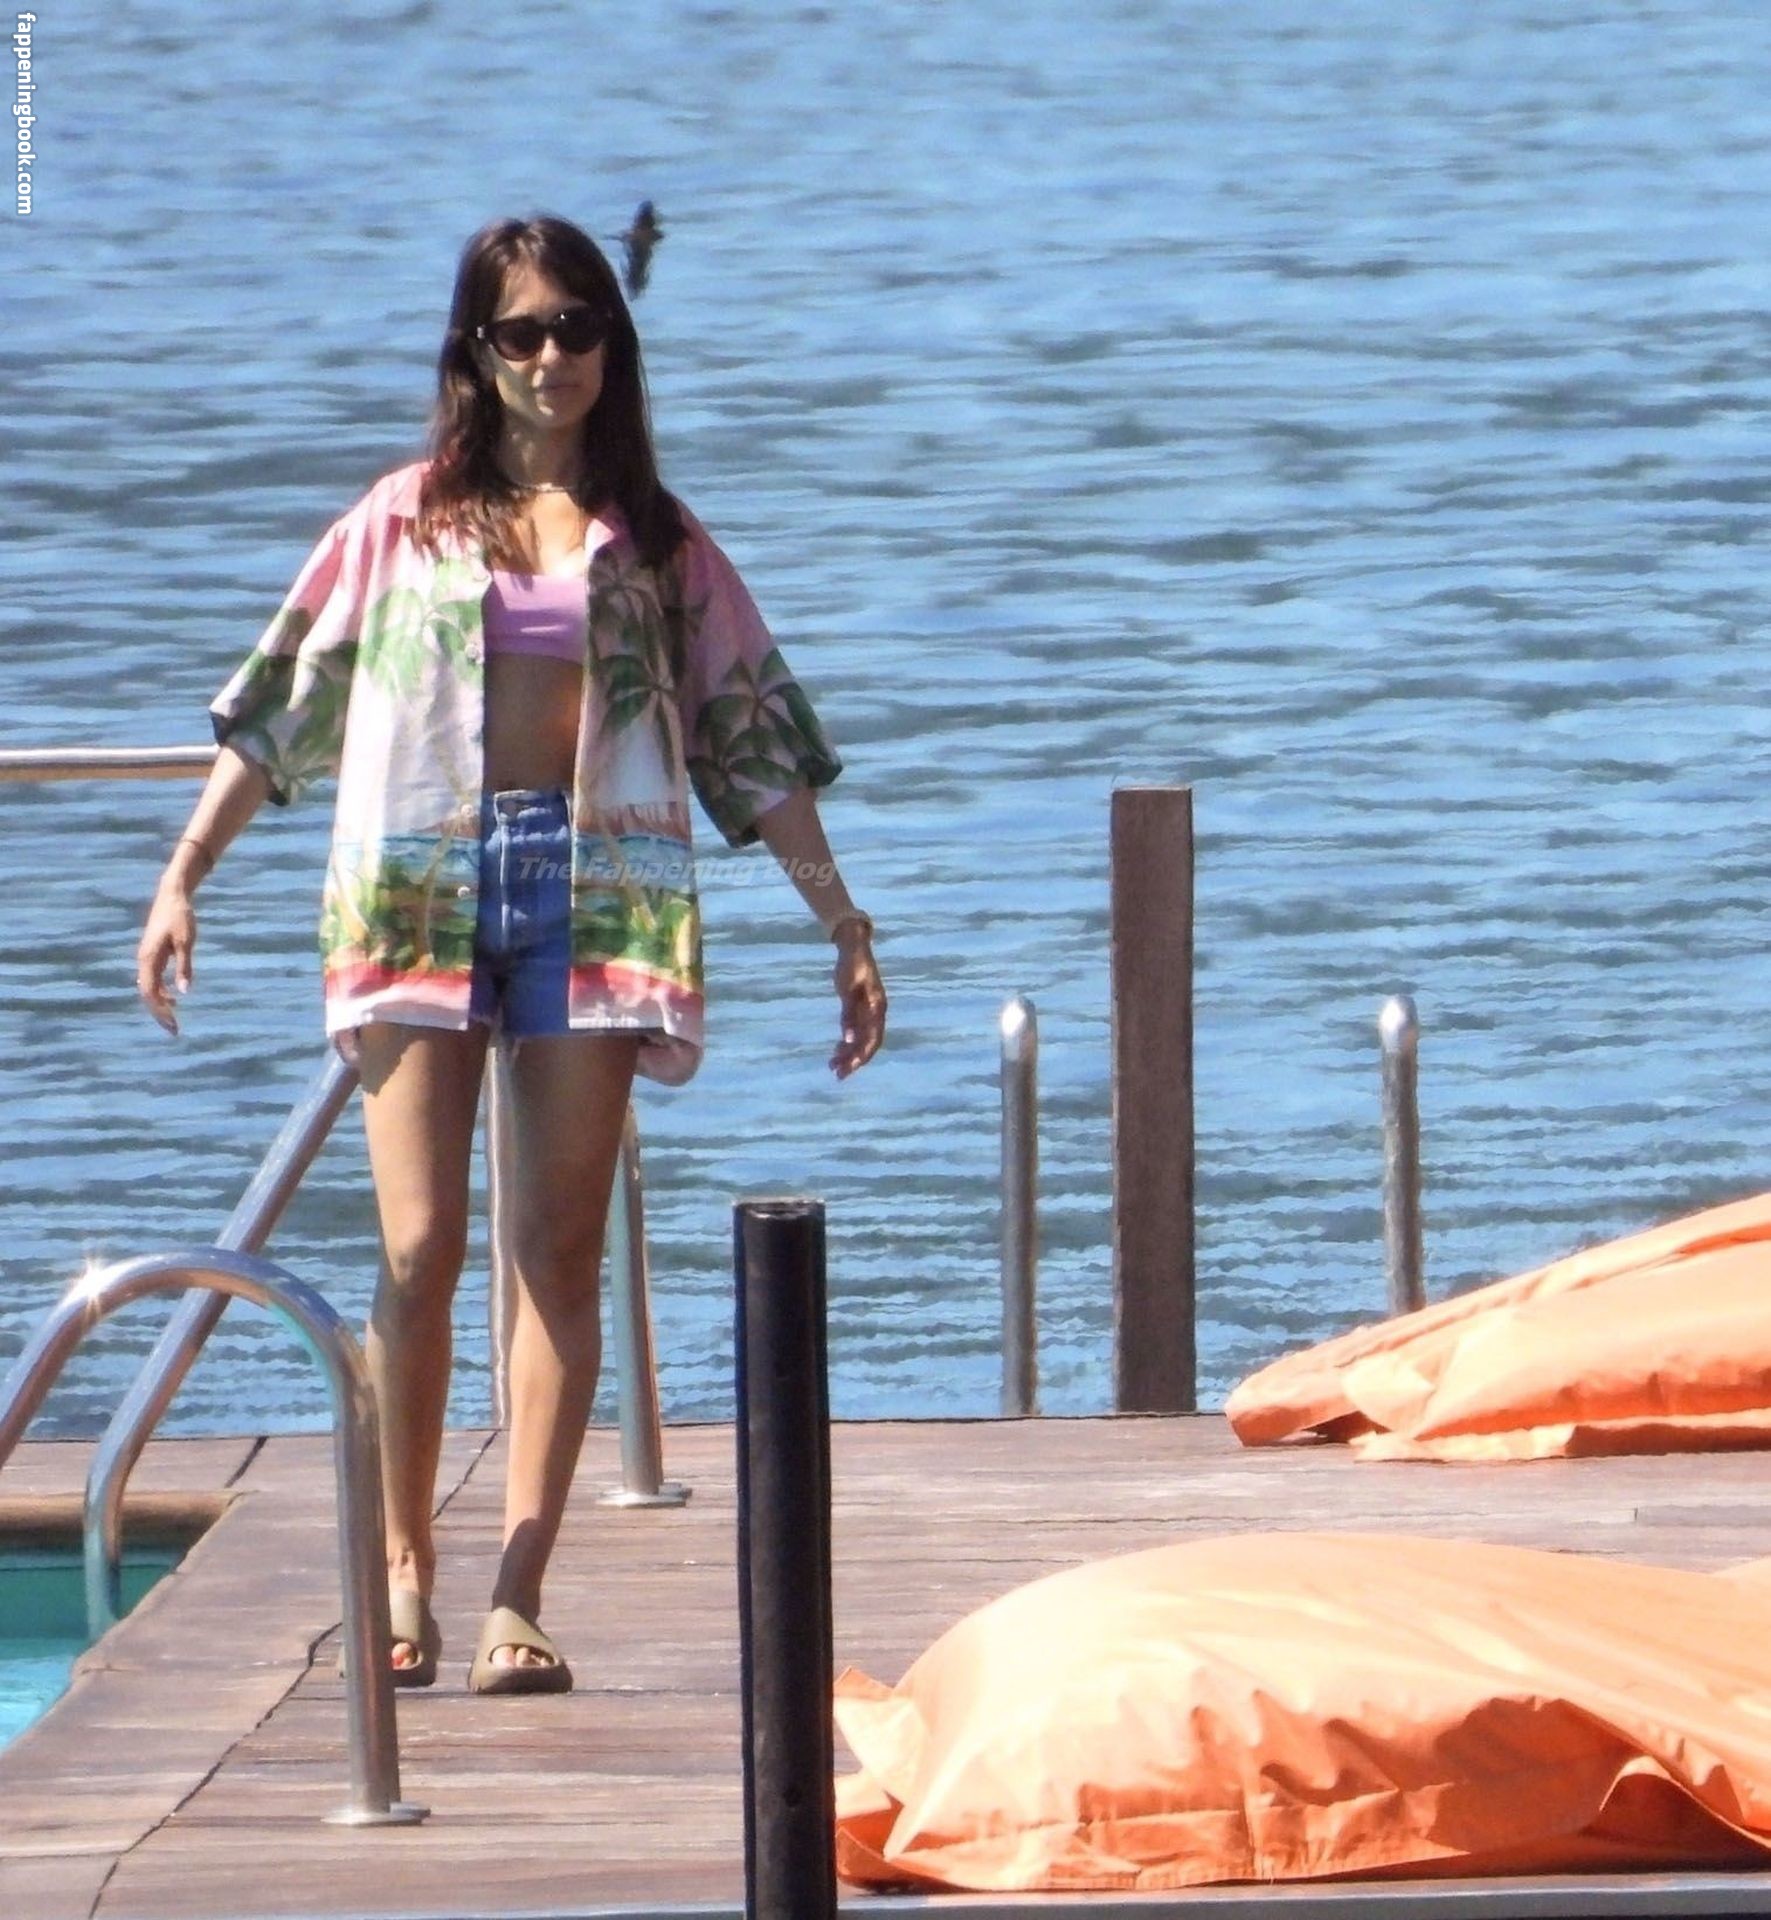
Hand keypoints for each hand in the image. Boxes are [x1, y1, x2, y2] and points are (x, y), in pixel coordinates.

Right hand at [137, 880, 196, 1035]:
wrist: (172, 896)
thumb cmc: (180, 917)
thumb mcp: (186, 942)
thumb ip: (184, 967)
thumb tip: (184, 992)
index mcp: (148, 959)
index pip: (149, 993)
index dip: (159, 1011)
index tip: (173, 1025)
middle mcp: (143, 960)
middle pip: (147, 994)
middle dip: (159, 1013)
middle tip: (174, 1031)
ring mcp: (146, 957)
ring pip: (148, 987)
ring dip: (160, 1004)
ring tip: (174, 1019)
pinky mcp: (152, 954)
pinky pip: (152, 979)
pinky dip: (161, 991)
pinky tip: (174, 998)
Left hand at [831, 929, 884, 1077]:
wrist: (853, 947)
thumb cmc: (851, 964)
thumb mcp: (848, 988)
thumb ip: (848, 1013)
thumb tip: (848, 1039)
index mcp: (877, 1007)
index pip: (872, 1038)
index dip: (862, 1055)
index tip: (849, 1068)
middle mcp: (876, 1013)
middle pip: (868, 1044)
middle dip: (854, 1061)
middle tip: (838, 1075)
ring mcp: (869, 1013)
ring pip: (861, 1040)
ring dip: (849, 1055)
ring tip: (833, 1068)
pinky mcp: (860, 1011)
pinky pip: (855, 1032)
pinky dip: (847, 1044)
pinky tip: (836, 1053)